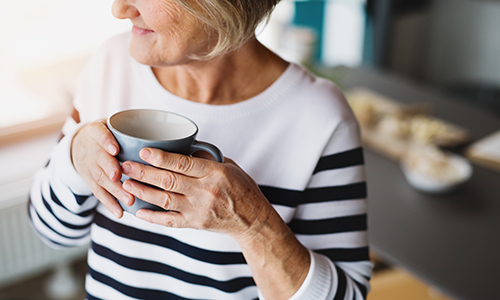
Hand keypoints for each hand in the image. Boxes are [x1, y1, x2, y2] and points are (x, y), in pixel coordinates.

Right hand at [71, 119, 133, 217]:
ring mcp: (88, 165)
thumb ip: (132, 129)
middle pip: (99, 159)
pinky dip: (109, 203)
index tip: (115, 149)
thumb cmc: (108, 133)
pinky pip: (99, 193)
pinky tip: (120, 212)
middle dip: (110, 169)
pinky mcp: (89, 180)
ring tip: (128, 200)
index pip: (99, 133)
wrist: (80, 144)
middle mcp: (90, 148)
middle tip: (121, 178)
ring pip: (100, 178)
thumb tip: (170, 136)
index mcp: (97, 130)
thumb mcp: (113, 124)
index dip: (106, 141)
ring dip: (114, 190)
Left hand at [120, 148, 273, 239]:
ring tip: (126, 184)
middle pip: (169, 181)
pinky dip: (152, 217)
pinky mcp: (196, 223)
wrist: (252, 218)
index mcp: (215, 173)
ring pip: (165, 200)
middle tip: (125, 166)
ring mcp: (199, 209)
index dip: (161, 157)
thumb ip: (206, 159)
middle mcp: (205, 191)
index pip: (183, 163)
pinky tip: (138, 211)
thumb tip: (182, 148)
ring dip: (143, 192)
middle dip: (144, 173)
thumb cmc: (241, 187)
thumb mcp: (229, 166)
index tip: (143, 151)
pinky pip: (170, 221)